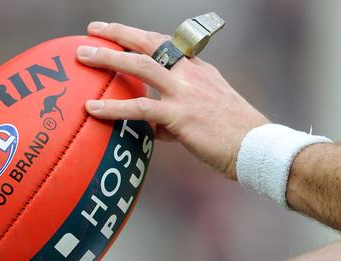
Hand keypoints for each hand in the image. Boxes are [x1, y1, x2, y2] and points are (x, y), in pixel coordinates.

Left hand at [77, 22, 267, 179]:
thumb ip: (174, 116)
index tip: (117, 32)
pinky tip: (91, 109)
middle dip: (118, 34)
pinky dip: (113, 107)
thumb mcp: (205, 115)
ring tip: (82, 56)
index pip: (165, 44)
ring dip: (108, 58)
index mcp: (199, 70)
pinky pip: (140, 108)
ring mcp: (186, 92)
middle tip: (92, 31)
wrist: (257, 148)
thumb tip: (152, 127)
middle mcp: (191, 74)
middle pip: (149, 43)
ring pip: (140, 66)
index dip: (139, 36)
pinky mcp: (181, 115)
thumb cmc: (232, 137)